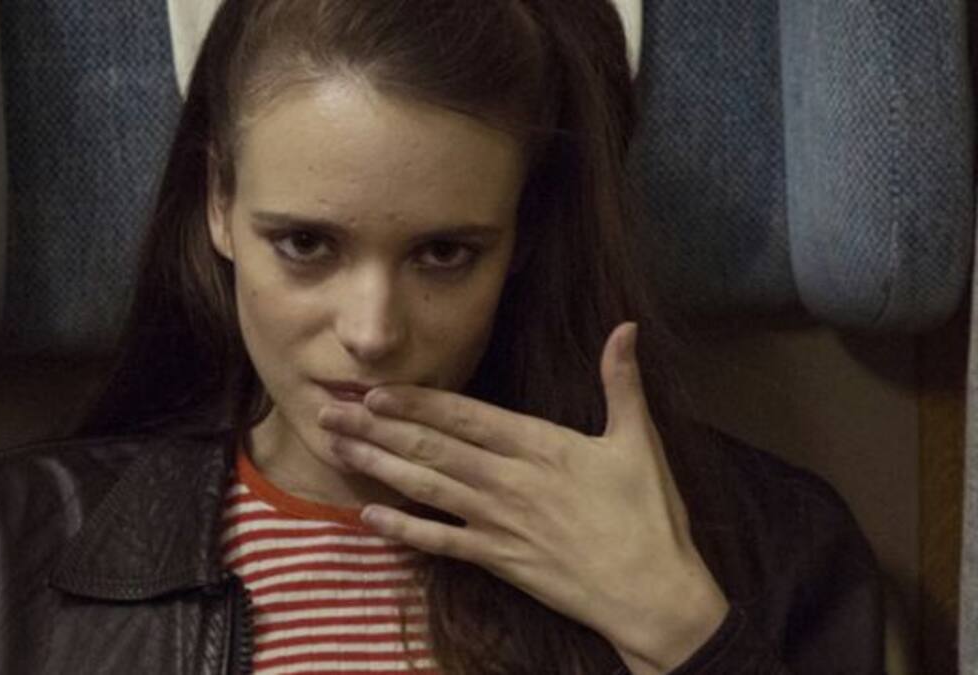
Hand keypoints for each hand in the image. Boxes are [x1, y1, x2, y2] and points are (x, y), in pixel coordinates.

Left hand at [316, 322, 728, 672]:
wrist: (653, 594)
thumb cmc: (649, 516)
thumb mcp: (639, 441)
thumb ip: (622, 382)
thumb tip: (625, 327)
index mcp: (539, 446)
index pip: (465, 417)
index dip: (416, 403)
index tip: (376, 391)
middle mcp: (508, 481)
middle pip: (432, 448)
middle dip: (377, 428)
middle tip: (330, 412)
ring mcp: (499, 522)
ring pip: (427, 488)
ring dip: (379, 467)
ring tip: (338, 449)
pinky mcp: (498, 559)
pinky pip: (442, 543)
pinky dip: (404, 530)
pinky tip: (370, 517)